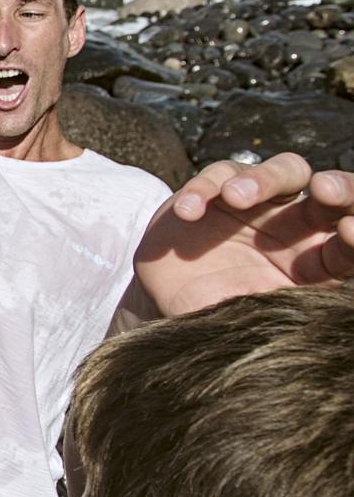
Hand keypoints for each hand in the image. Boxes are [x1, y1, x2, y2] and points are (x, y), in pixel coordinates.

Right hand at [135, 153, 353, 315]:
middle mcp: (297, 229)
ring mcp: (261, 205)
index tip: (349, 231)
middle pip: (336, 196)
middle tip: (325, 189)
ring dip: (265, 179)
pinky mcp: (220, 190)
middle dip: (341, 188)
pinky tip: (188, 211)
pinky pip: (221, 174)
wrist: (161, 298)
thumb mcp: (246, 323)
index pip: (349, 246)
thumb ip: (277, 319)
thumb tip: (304, 325)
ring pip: (286, 172)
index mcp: (316, 265)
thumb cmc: (211, 314)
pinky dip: (204, 188)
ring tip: (234, 197)